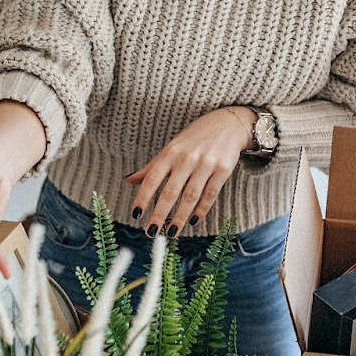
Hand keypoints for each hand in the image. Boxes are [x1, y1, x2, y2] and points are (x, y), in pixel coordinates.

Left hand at [126, 107, 253, 235]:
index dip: (143, 197)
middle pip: (170, 191)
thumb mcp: (171, 148)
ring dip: (180, 217)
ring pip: (190, 196)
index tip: (136, 215)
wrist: (227, 124)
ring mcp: (206, 164)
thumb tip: (129, 181)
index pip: (152, 178)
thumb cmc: (194, 138)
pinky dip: (201, 210)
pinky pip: (210, 194)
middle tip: (151, 232)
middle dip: (160, 214)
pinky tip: (193, 221)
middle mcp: (186, 158)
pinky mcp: (223, 169)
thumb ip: (151, 167)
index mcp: (169, 153)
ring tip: (171, 232)